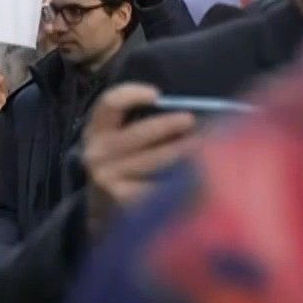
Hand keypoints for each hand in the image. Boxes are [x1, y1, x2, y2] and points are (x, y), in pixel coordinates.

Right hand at [82, 83, 195, 235]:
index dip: (132, 94)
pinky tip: (198, 176)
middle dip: (169, 125)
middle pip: (139, 133)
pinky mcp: (124, 200)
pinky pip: (160, 185)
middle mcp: (97, 154)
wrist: (106, 208)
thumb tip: (190, 111)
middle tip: (192, 121)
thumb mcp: (120, 139)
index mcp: (96, 131)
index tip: (157, 95)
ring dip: (184, 150)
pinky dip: (182, 178)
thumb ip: (142, 122)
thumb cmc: (126, 164)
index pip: (110, 104)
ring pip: (155, 159)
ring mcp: (108, 179)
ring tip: (206, 146)